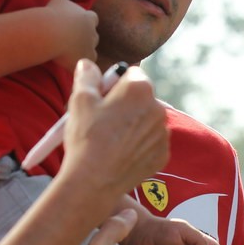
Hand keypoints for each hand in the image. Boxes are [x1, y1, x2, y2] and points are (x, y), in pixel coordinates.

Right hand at [46, 0, 98, 67]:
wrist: (50, 32)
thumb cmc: (53, 14)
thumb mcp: (58, 1)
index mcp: (88, 18)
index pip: (93, 19)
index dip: (86, 22)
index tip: (77, 25)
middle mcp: (92, 32)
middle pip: (94, 36)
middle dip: (85, 38)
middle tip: (72, 41)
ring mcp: (90, 47)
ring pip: (91, 51)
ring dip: (83, 52)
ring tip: (70, 54)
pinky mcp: (85, 59)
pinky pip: (85, 64)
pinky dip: (79, 63)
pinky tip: (68, 64)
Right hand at [60, 61, 169, 204]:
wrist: (94, 180)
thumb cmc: (87, 137)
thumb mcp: (80, 100)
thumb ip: (87, 76)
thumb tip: (88, 63)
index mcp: (140, 88)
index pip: (132, 74)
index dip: (114, 84)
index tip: (102, 98)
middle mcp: (158, 108)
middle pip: (141, 98)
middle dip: (126, 104)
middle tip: (104, 121)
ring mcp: (163, 133)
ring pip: (147, 121)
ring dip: (133, 125)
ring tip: (110, 140)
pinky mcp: (162, 154)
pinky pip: (151, 142)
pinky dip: (138, 145)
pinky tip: (120, 154)